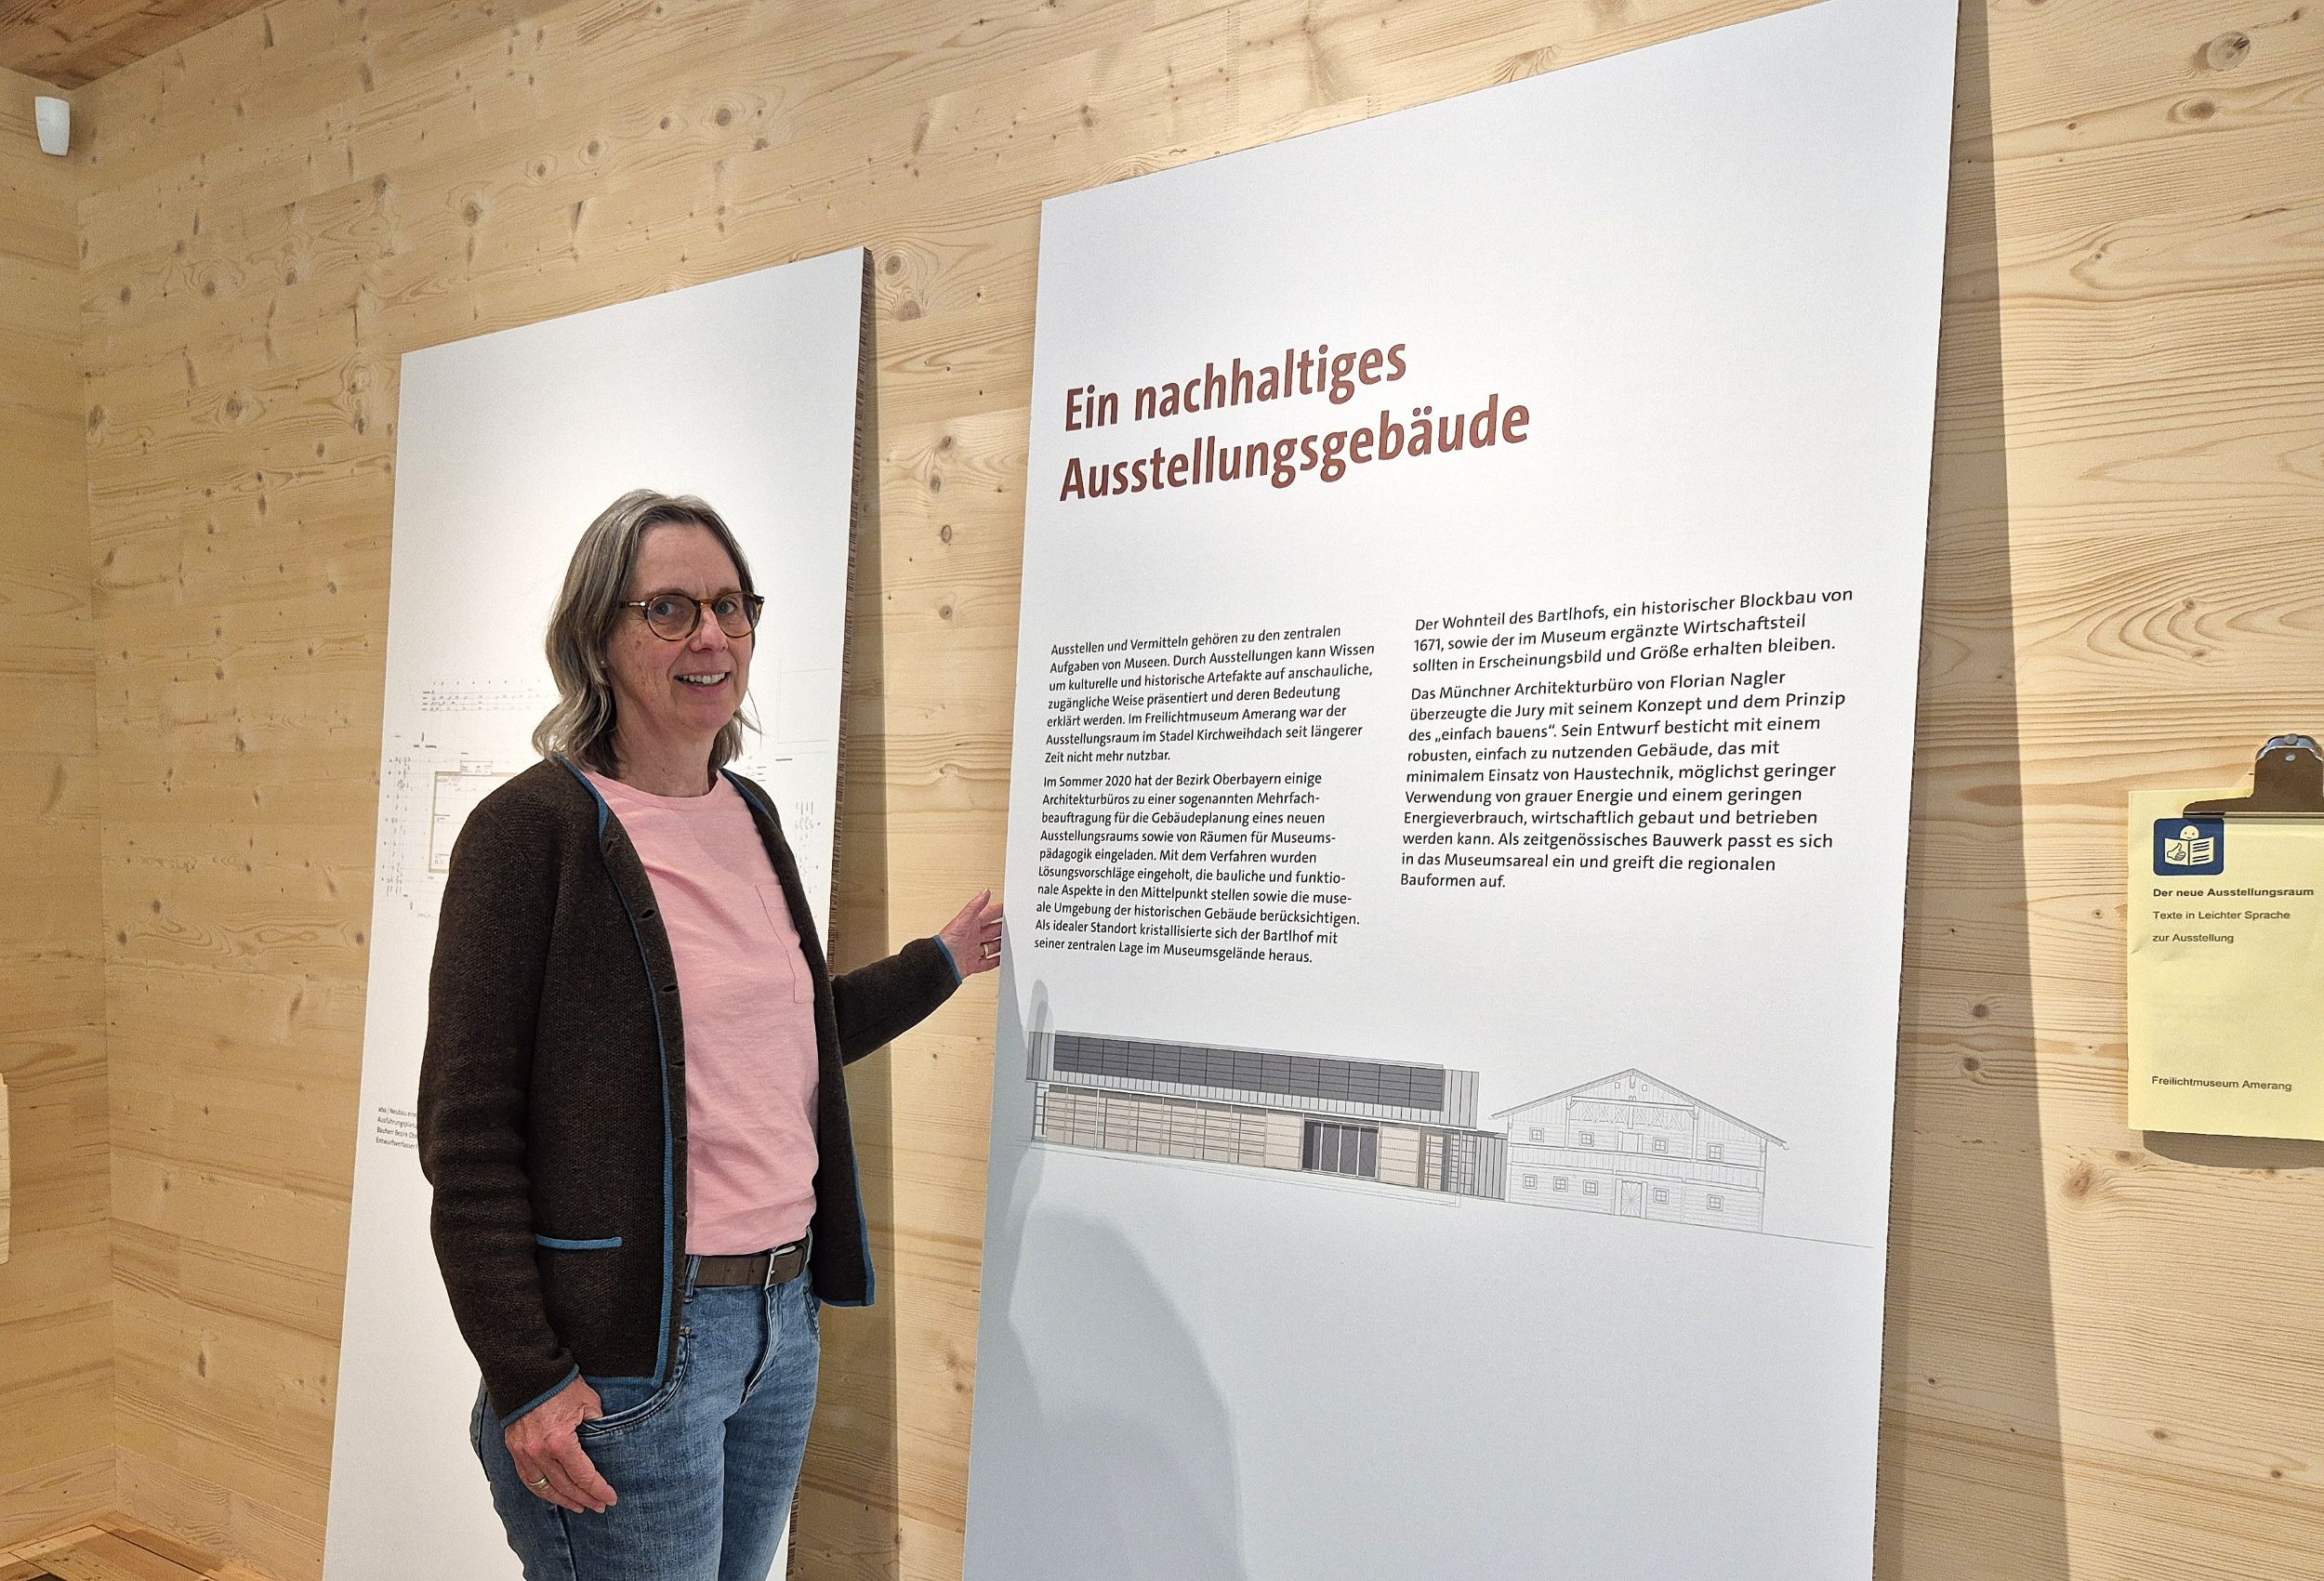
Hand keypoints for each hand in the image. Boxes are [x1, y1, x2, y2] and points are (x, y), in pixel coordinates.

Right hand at [505, 1376, 617, 1512]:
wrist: (528, 1372)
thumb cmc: (559, 1384)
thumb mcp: (589, 1402)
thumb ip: (599, 1425)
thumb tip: (606, 1442)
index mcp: (560, 1442)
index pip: (583, 1476)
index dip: (599, 1490)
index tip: (611, 1498)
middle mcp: (539, 1453)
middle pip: (565, 1487)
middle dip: (585, 1498)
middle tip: (599, 1506)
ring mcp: (524, 1453)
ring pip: (544, 1488)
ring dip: (563, 1500)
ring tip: (579, 1506)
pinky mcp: (514, 1450)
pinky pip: (528, 1479)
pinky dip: (542, 1490)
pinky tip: (554, 1495)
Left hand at [939, 889, 1003, 976]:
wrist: (940, 963)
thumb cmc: (947, 942)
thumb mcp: (963, 920)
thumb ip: (975, 906)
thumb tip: (985, 891)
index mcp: (969, 925)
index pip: (987, 915)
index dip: (998, 911)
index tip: (1009, 909)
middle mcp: (971, 937)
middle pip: (992, 931)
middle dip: (1002, 929)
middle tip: (1014, 927)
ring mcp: (972, 951)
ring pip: (991, 947)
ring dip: (1000, 945)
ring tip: (1011, 943)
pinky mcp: (972, 964)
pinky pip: (987, 963)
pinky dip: (995, 962)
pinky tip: (1002, 959)